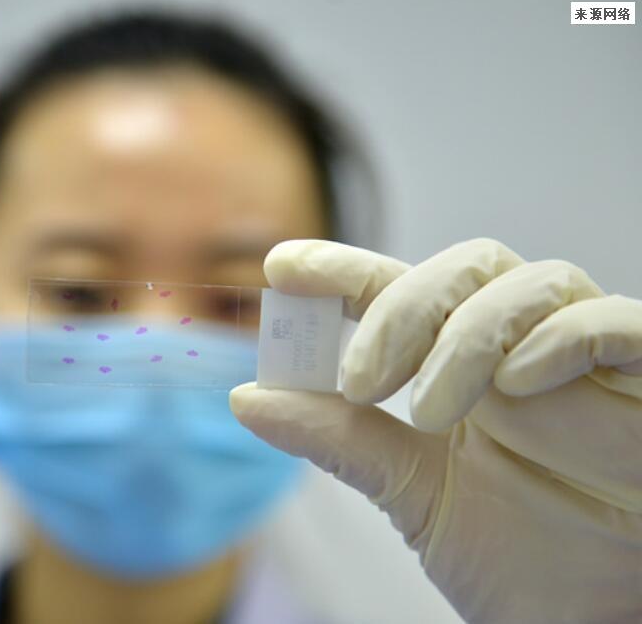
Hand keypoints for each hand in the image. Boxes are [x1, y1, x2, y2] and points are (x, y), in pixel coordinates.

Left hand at [230, 238, 641, 623]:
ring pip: (528, 283)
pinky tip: (518, 383)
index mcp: (462, 367)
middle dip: (400, 309)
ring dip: (465, 335)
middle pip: (464, 267)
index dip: (341, 267)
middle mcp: (521, 348)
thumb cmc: (524, 552)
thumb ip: (340, 441)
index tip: (281, 267)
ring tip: (430, 409)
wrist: (604, 616)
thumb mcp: (413, 493)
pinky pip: (614, 324)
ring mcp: (585, 360)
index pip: (399, 288)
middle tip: (360, 381)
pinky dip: (562, 338)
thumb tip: (249, 398)